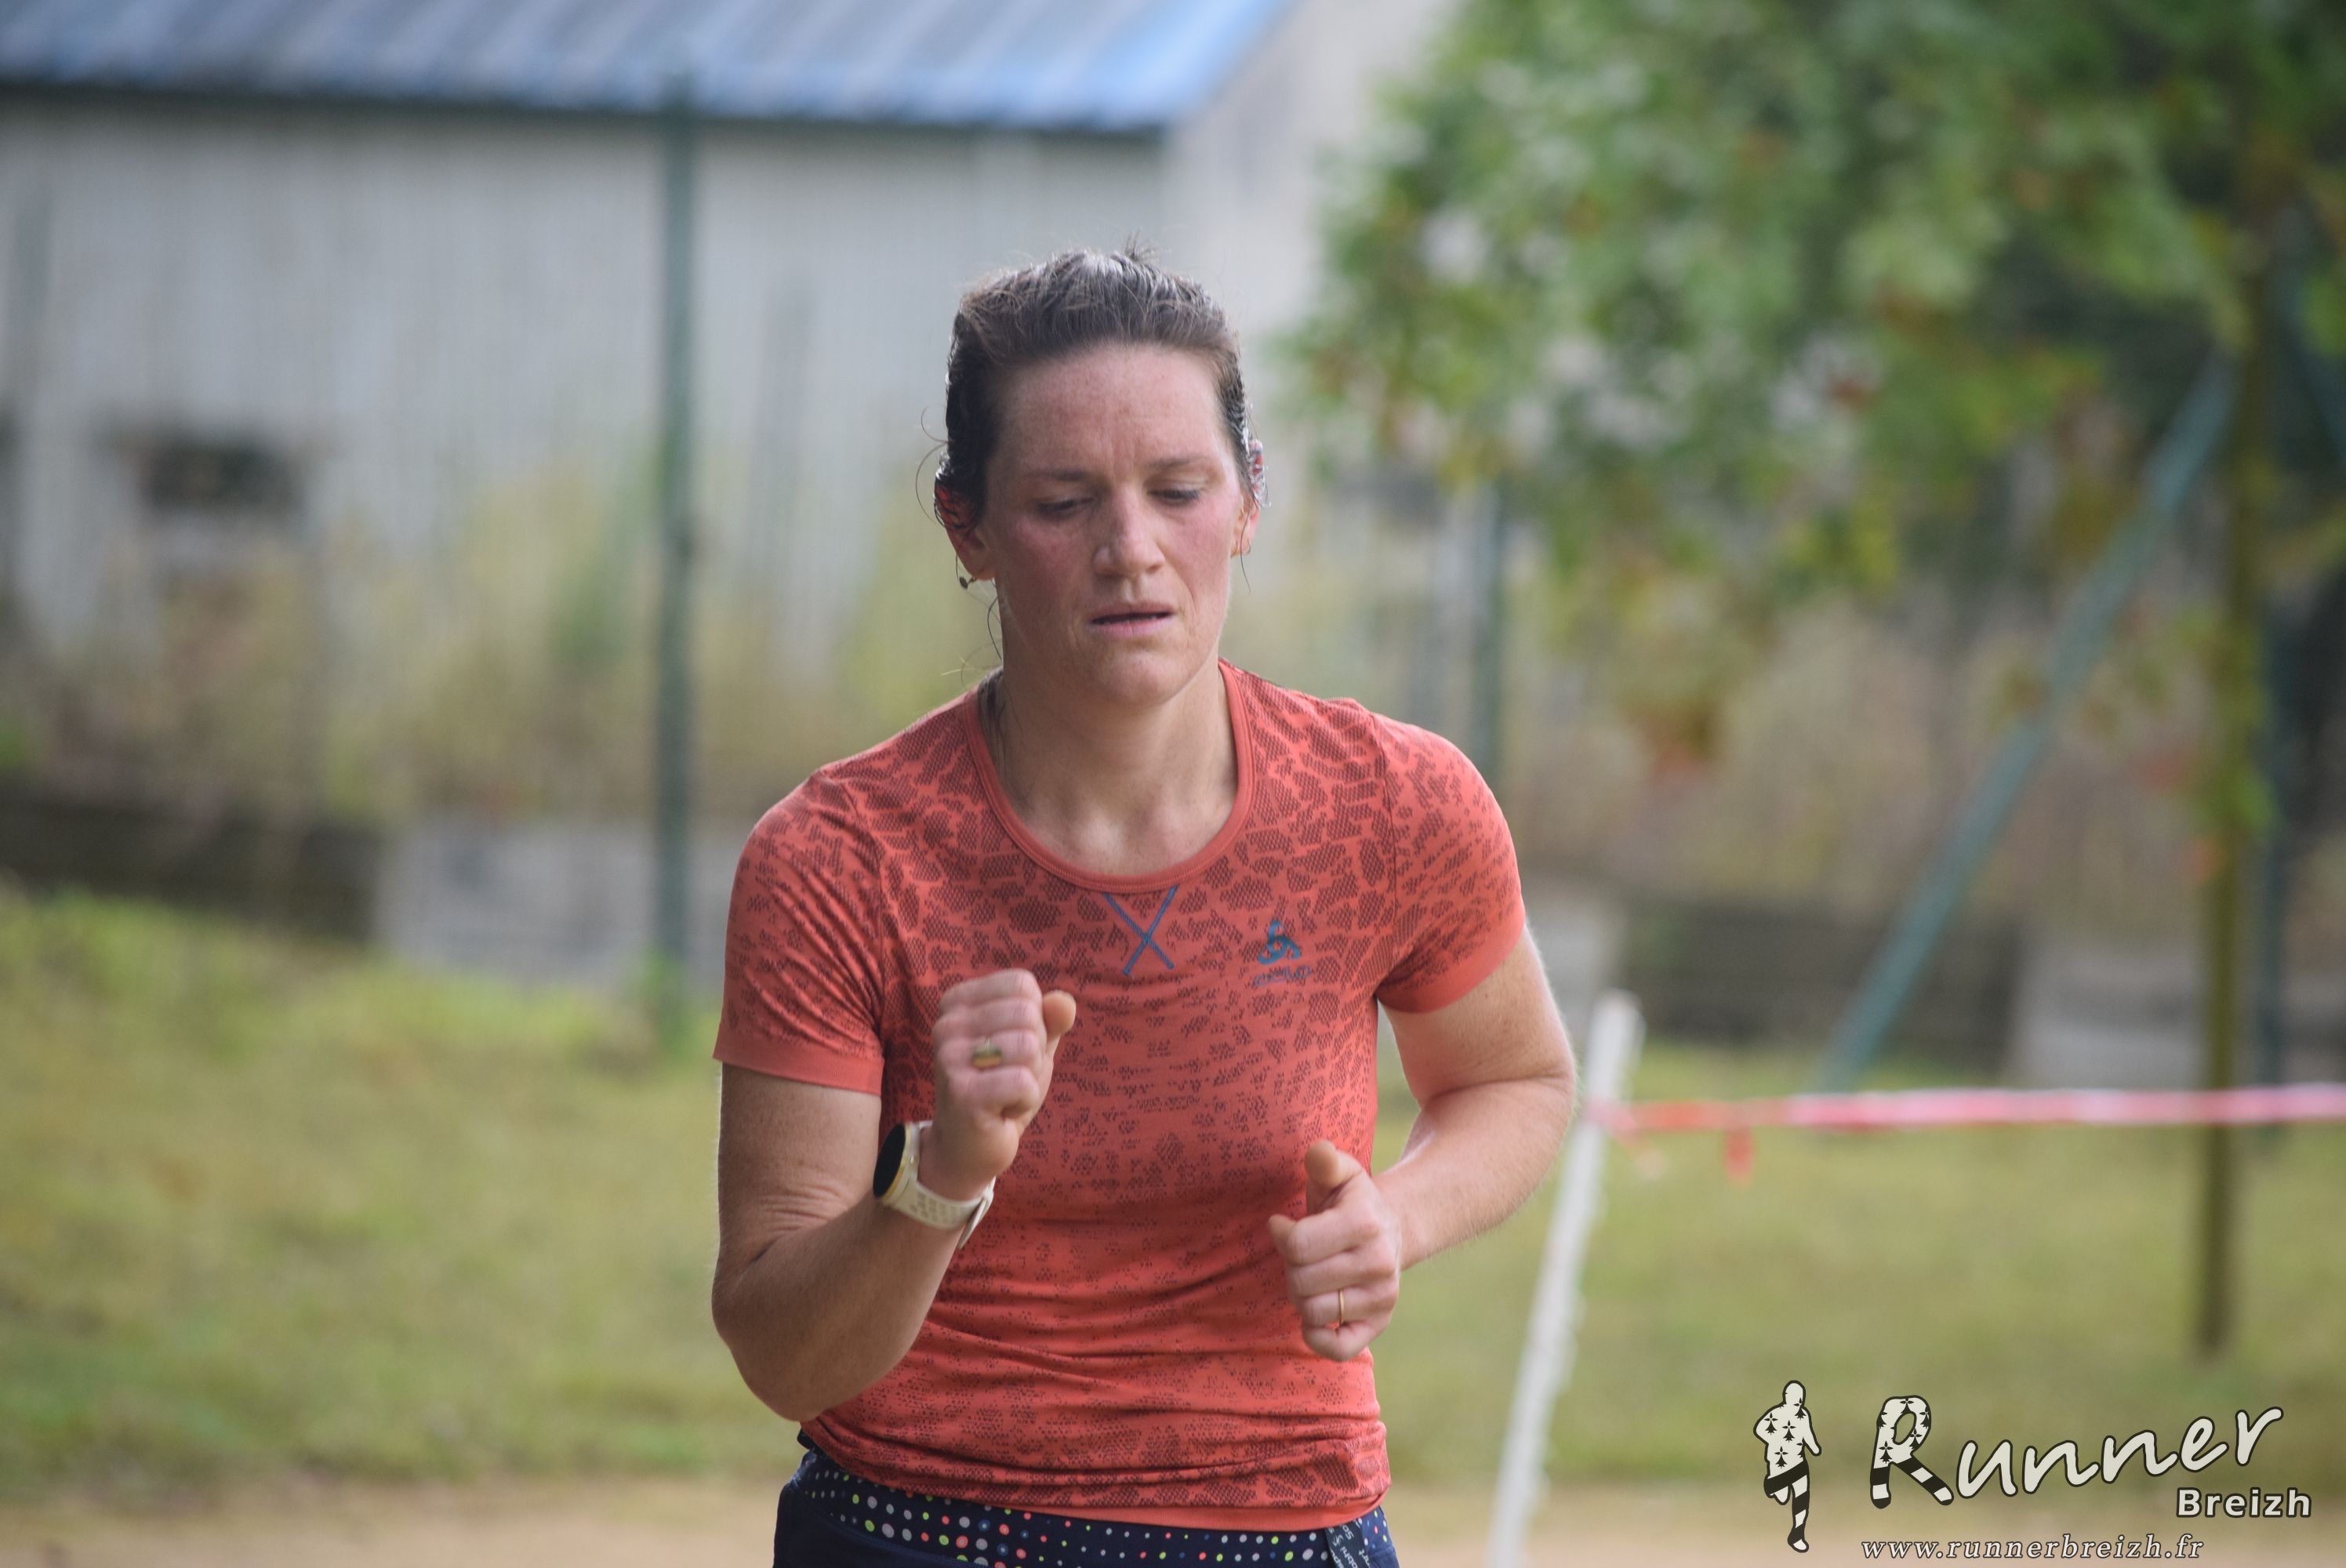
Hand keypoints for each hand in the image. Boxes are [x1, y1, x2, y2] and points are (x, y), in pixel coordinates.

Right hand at [923, 970, 1076, 1199]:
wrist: (969, 1147)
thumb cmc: (1001, 1087)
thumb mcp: (1032, 1045)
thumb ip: (1050, 1018)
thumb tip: (1065, 1002)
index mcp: (958, 1001)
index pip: (1022, 985)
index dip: (1035, 1019)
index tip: (1011, 1049)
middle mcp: (947, 1023)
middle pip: (1028, 1013)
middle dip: (1035, 1050)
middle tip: (1009, 1074)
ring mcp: (949, 1057)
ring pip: (1028, 1046)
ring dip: (1030, 1077)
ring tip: (1005, 1092)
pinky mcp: (961, 1093)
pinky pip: (1023, 1082)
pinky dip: (1025, 1101)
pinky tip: (1002, 1110)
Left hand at [1265, 1139, 1401, 1361]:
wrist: (1392, 1229)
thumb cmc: (1350, 1200)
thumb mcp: (1340, 1173)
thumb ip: (1324, 1160)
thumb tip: (1317, 1152)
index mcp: (1365, 1222)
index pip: (1296, 1245)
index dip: (1281, 1234)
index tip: (1283, 1225)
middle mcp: (1379, 1263)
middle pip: (1300, 1281)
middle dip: (1290, 1267)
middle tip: (1302, 1254)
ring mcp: (1382, 1298)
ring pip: (1312, 1313)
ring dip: (1300, 1296)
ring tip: (1312, 1275)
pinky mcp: (1379, 1325)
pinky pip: (1337, 1349)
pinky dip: (1316, 1336)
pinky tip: (1314, 1315)